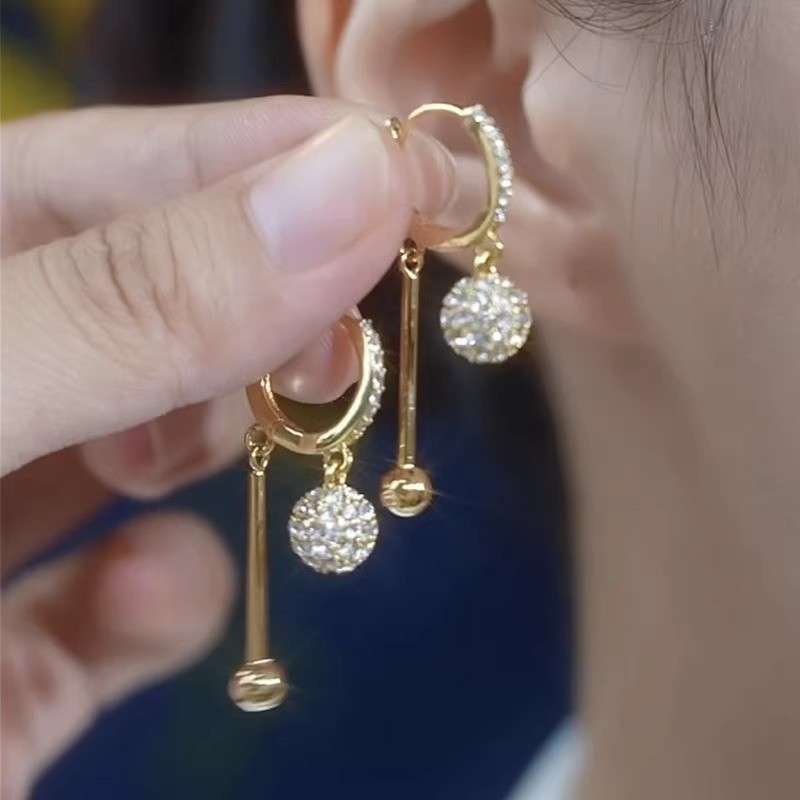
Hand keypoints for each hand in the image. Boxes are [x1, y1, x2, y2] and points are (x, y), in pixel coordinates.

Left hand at [0, 96, 452, 798]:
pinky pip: (112, 610)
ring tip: (253, 446)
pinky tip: (163, 594)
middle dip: (258, 312)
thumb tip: (348, 188)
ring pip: (145, 448)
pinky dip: (165, 597)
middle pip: (139, 308)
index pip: (95, 172)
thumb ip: (127, 303)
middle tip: (342, 338)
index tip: (392, 166)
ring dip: (219, 440)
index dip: (250, 157)